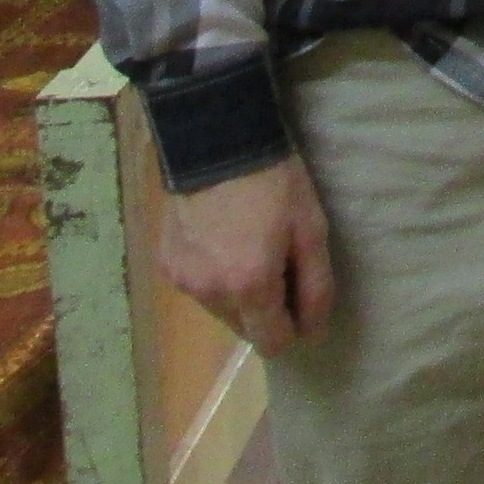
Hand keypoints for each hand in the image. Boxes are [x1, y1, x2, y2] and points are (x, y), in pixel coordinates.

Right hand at [159, 155, 333, 356]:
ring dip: (240, 293)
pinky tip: (224, 238)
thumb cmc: (275, 182)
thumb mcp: (311, 229)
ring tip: (251, 244)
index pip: (271, 343)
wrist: (218, 140)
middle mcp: (210, 293)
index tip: (303, 298)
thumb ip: (316, 286)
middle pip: (246, 328)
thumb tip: (314, 333)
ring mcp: (183, 280)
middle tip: (280, 261)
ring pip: (221, 309)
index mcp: (249, 287)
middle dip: (267, 309)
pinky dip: (215, 275)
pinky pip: (199, 286)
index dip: (293, 328)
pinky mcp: (167, 263)